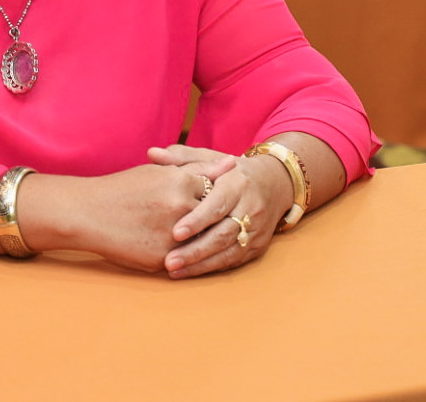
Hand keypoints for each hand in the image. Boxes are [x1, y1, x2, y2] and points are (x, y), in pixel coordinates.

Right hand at [42, 162, 231, 272]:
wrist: (88, 214)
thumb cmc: (123, 189)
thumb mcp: (159, 171)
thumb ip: (197, 167)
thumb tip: (232, 163)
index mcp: (180, 182)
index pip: (215, 190)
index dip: (210, 195)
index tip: (206, 197)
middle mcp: (180, 207)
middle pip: (212, 216)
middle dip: (211, 219)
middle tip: (204, 219)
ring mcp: (173, 236)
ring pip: (203, 241)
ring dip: (202, 239)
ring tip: (192, 235)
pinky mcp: (162, 259)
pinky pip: (185, 259)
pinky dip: (185, 254)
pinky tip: (177, 248)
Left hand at [150, 144, 292, 278]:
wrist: (274, 183)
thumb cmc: (231, 171)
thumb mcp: (210, 158)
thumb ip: (181, 157)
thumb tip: (151, 153)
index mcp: (237, 183)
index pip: (217, 205)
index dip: (197, 220)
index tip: (175, 232)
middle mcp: (251, 207)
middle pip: (223, 233)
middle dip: (195, 250)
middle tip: (169, 261)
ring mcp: (257, 229)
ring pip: (229, 252)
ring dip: (200, 264)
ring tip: (174, 271)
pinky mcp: (258, 246)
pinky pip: (233, 260)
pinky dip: (211, 268)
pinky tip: (189, 272)